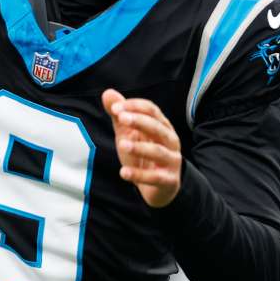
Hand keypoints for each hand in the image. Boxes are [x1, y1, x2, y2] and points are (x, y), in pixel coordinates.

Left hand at [102, 89, 180, 207]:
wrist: (159, 187)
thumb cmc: (143, 156)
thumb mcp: (129, 134)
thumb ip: (119, 116)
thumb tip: (107, 93)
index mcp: (162, 126)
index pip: (152, 110)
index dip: (134, 107)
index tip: (115, 108)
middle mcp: (170, 141)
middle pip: (157, 127)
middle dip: (139, 121)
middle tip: (121, 118)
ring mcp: (171, 161)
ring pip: (158, 151)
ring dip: (139, 147)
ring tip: (121, 144)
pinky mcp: (169, 180)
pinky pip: (155, 177)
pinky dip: (139, 175)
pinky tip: (123, 173)